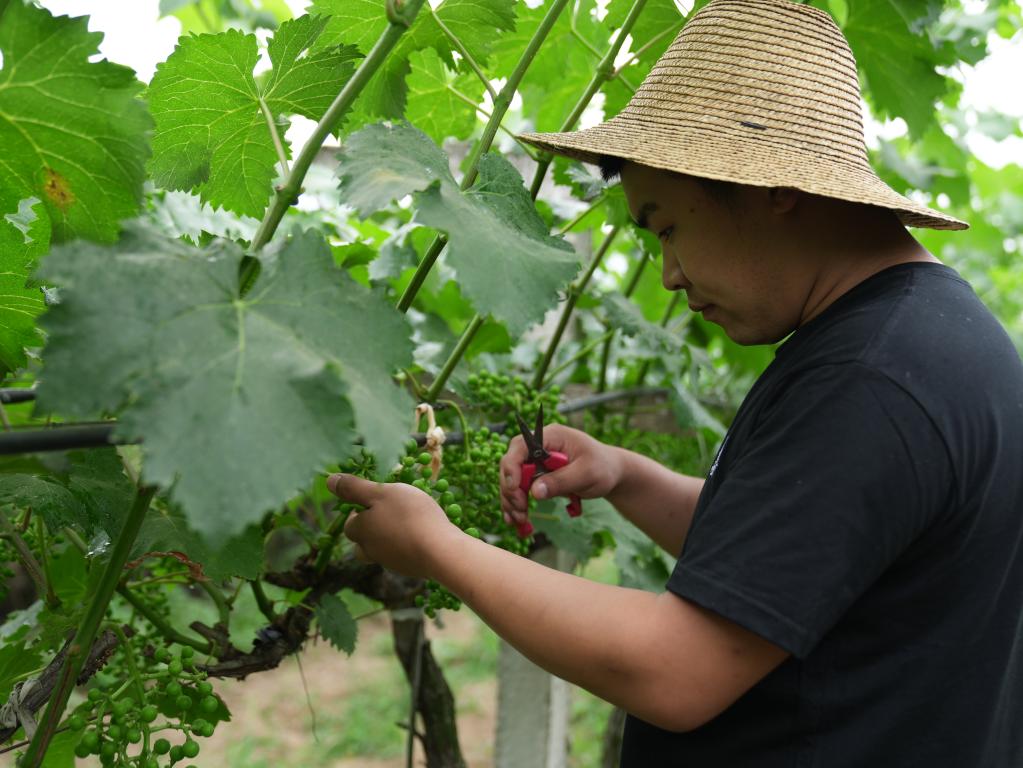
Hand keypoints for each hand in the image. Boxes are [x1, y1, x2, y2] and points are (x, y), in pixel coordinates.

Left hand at [327, 474, 456, 578]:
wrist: (439, 550)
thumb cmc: (408, 514)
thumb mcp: (380, 492)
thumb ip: (355, 487)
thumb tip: (328, 481)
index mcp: (361, 530)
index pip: (349, 525)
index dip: (358, 513)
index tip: (372, 502)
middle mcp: (371, 550)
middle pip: (361, 544)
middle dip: (368, 532)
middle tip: (386, 516)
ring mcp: (390, 562)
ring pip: (381, 551)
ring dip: (388, 539)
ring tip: (406, 524)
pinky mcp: (409, 569)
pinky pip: (401, 556)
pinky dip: (406, 547)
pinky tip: (421, 536)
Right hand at [499, 424, 624, 530]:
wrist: (610, 472)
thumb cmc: (603, 467)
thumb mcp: (587, 474)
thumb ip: (562, 481)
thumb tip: (535, 491)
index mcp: (551, 436)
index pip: (520, 446)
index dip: (512, 467)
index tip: (515, 489)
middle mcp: (538, 445)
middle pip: (511, 464)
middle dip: (511, 489)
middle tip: (520, 511)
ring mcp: (536, 460)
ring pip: (512, 479)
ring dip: (511, 500)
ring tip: (519, 520)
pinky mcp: (536, 474)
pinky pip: (519, 489)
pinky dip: (516, 504)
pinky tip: (516, 519)